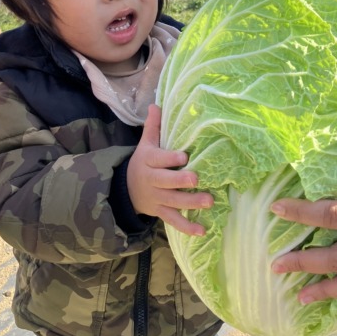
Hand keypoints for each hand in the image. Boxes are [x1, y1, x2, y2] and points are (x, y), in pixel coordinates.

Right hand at [128, 104, 212, 235]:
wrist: (127, 190)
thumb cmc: (143, 162)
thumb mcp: (145, 144)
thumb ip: (153, 127)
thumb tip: (156, 104)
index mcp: (148, 161)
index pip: (159, 159)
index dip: (170, 158)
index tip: (185, 156)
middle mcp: (152, 181)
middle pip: (166, 182)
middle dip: (181, 181)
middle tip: (197, 179)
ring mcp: (157, 198)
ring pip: (173, 202)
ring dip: (191, 203)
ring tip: (210, 202)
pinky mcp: (161, 212)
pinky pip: (174, 221)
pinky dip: (187, 227)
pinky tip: (203, 231)